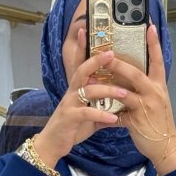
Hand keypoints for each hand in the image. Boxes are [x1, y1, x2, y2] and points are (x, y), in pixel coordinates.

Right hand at [34, 39, 124, 168]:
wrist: (52, 145)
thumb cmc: (70, 128)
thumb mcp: (88, 117)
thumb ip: (102, 111)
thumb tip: (118, 111)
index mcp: (76, 89)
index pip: (79, 64)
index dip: (81, 47)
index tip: (86, 30)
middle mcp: (71, 92)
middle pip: (82, 71)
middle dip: (96, 61)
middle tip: (111, 54)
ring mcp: (70, 104)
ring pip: (88, 91)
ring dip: (107, 91)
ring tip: (123, 93)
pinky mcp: (70, 118)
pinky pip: (87, 113)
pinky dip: (101, 115)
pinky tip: (113, 118)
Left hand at [107, 25, 175, 175]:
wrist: (166, 147)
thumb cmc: (158, 123)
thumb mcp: (158, 101)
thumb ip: (145, 88)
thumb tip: (130, 76)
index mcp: (159, 86)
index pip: (158, 61)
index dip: (154, 44)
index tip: (150, 26)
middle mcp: (153, 93)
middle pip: (134, 73)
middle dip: (118, 63)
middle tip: (104, 53)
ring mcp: (145, 107)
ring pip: (123, 92)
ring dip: (106, 86)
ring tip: (91, 79)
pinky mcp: (136, 122)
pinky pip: (118, 116)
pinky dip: (107, 115)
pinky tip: (96, 113)